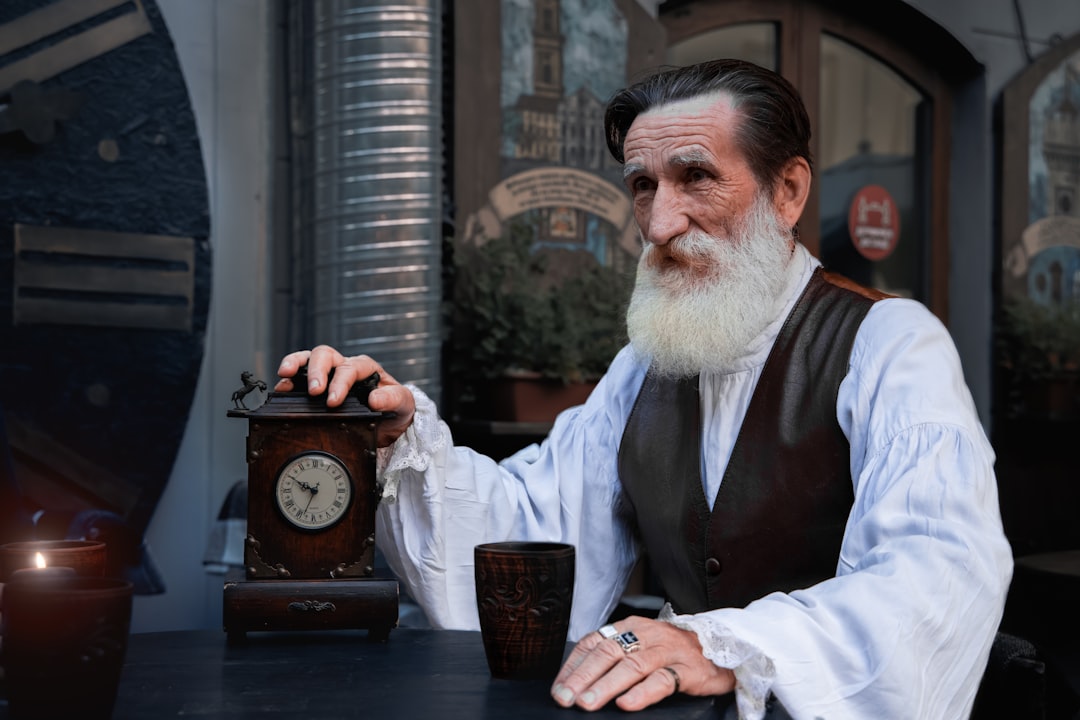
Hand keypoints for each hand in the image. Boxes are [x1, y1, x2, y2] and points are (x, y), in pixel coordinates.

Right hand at [276, 345, 415, 446]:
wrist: (390, 423)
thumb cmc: (396, 408)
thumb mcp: (403, 403)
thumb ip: (392, 399)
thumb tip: (374, 399)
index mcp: (365, 368)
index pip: (350, 368)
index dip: (340, 382)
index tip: (333, 401)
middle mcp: (345, 366)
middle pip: (326, 355)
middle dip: (316, 371)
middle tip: (314, 391)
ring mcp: (329, 375)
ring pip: (308, 358)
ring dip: (295, 364)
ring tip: (285, 375)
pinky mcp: (317, 387)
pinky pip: (299, 377)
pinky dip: (288, 380)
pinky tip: (282, 388)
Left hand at [550, 616, 734, 711]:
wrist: (724, 648)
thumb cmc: (675, 651)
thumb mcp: (643, 646)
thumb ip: (617, 657)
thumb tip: (580, 682)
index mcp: (630, 627)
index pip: (594, 643)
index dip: (574, 666)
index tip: (558, 687)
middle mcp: (646, 634)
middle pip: (608, 653)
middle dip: (583, 677)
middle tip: (565, 697)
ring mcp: (667, 651)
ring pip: (632, 666)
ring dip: (606, 686)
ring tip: (588, 702)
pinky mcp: (688, 669)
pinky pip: (662, 680)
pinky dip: (642, 693)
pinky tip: (626, 704)